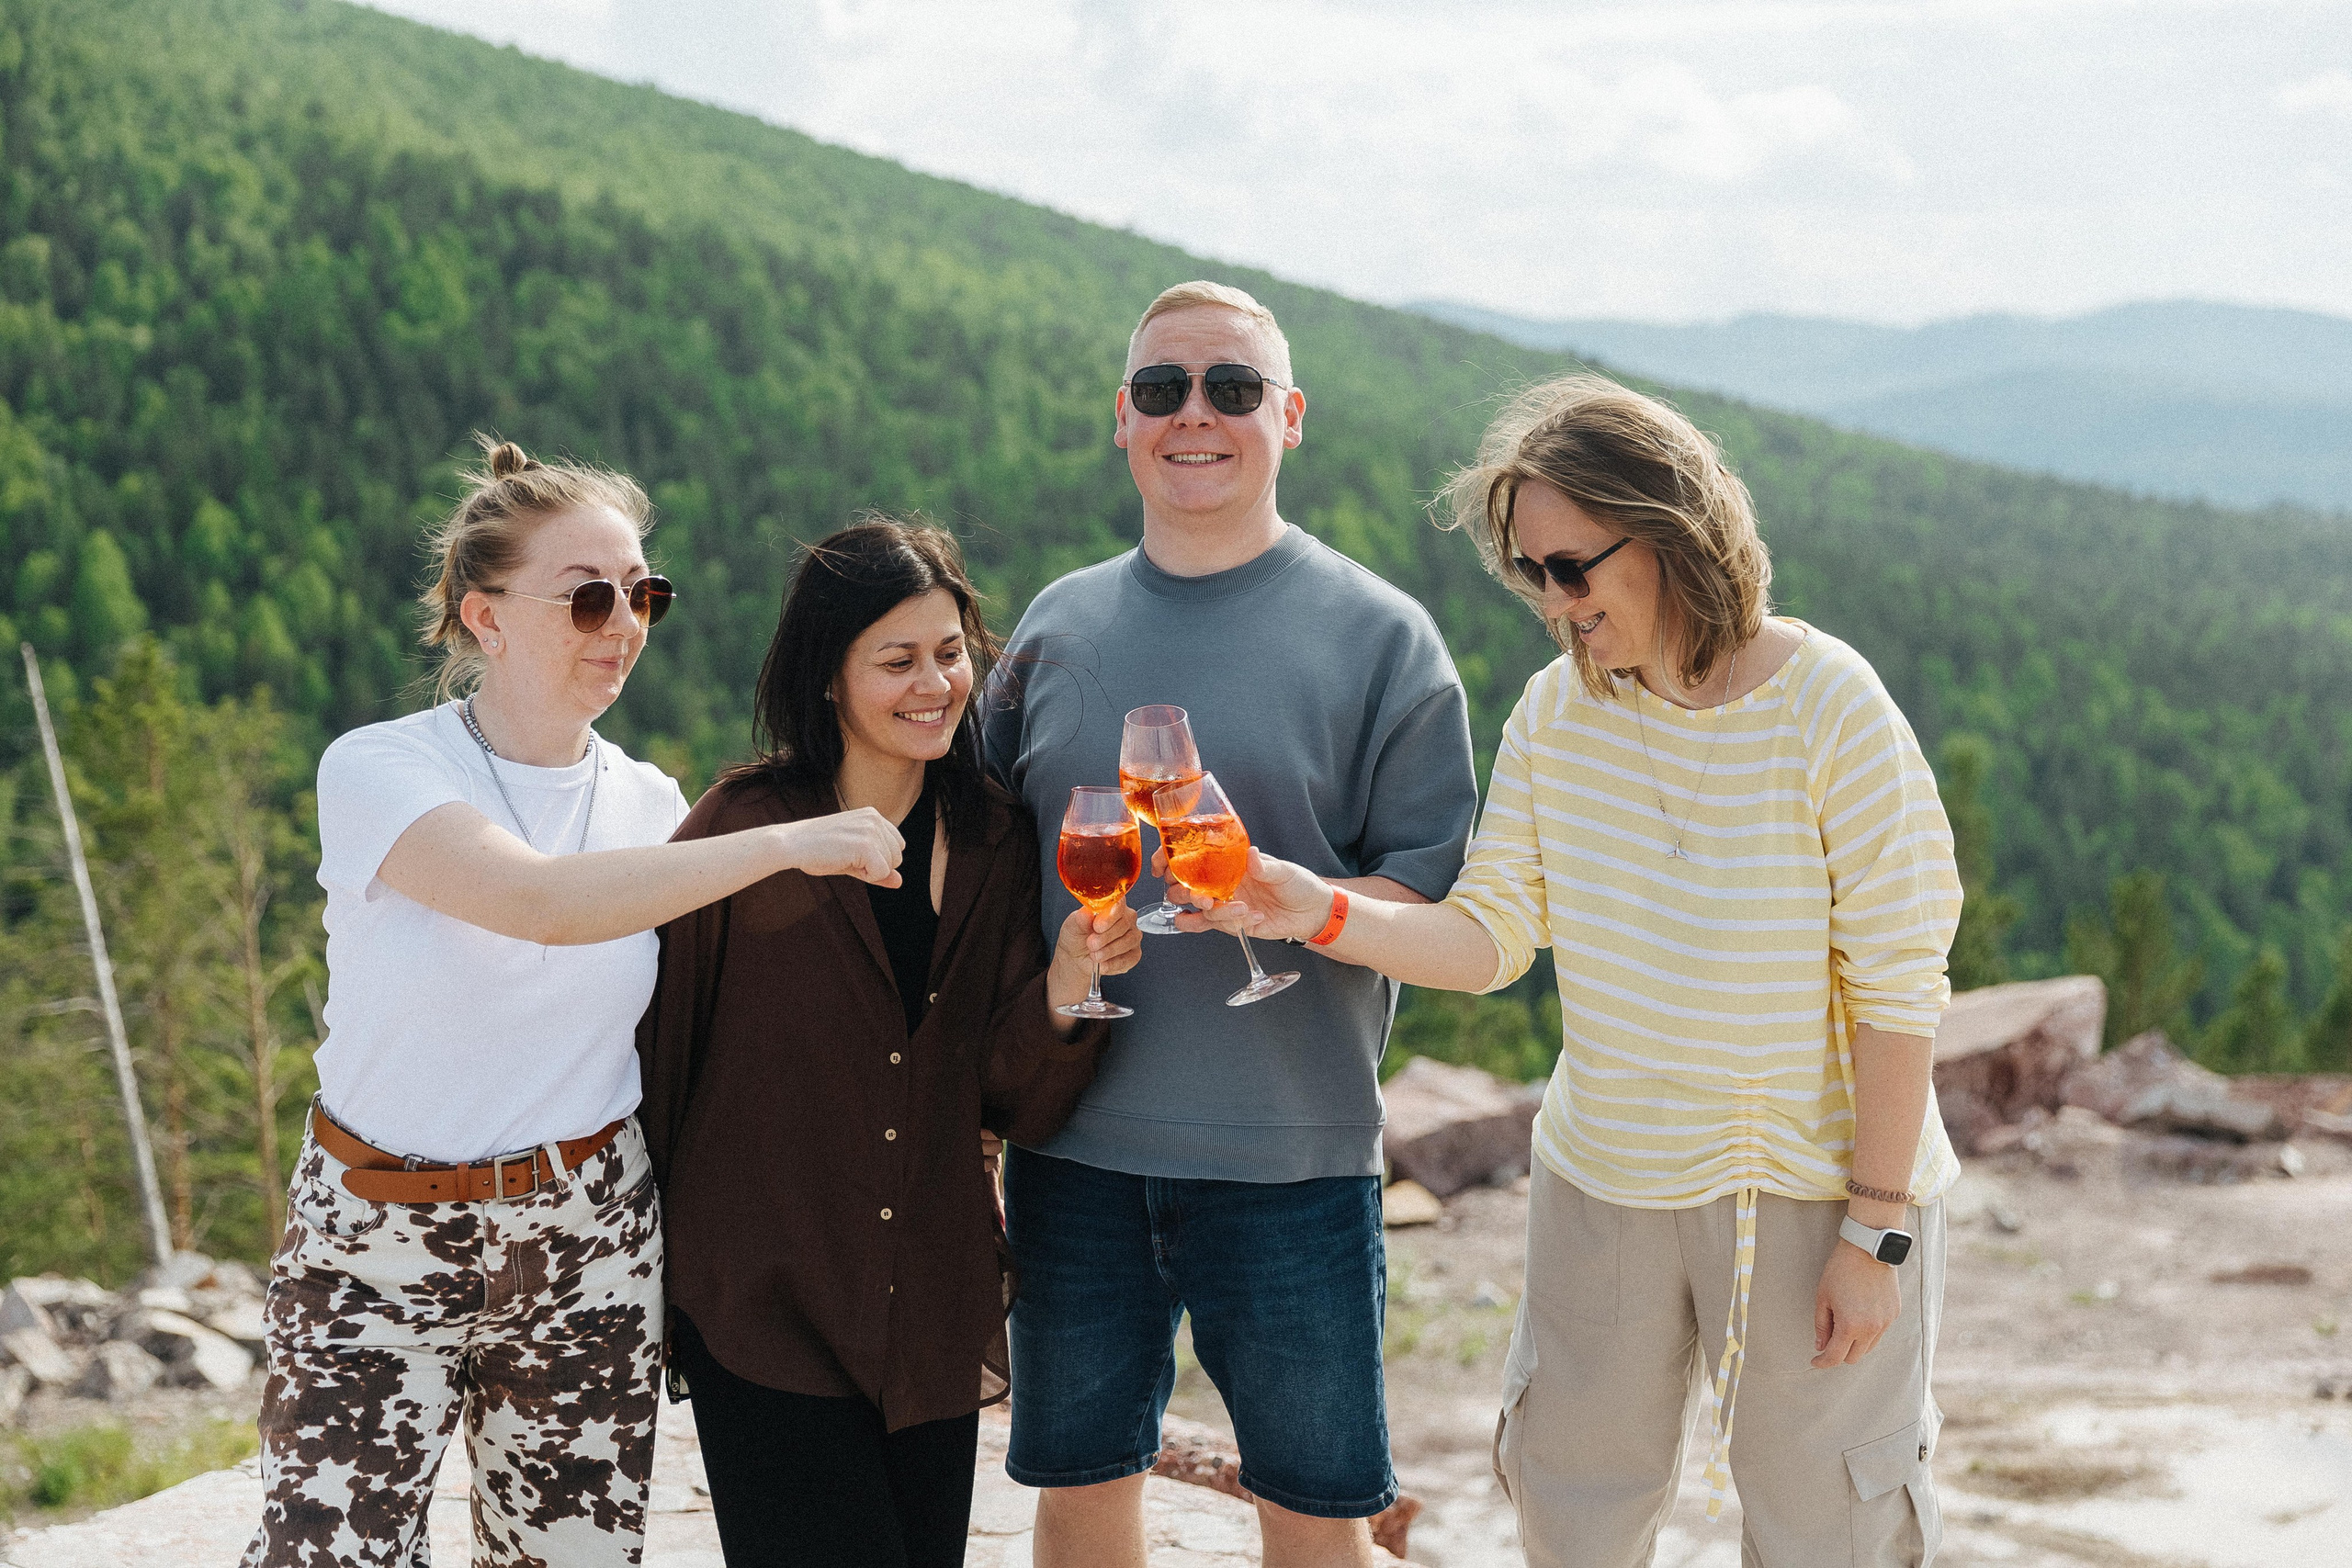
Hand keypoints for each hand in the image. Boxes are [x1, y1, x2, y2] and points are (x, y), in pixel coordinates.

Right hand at [774, 809, 903, 885]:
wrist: (791, 844)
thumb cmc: (818, 850)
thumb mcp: (854, 858)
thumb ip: (879, 868)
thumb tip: (900, 881)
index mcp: (873, 815)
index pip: (897, 846)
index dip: (878, 859)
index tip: (853, 854)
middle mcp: (875, 818)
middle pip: (897, 858)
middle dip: (876, 867)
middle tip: (846, 858)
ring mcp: (871, 830)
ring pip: (890, 866)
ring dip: (868, 871)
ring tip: (843, 857)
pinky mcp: (866, 844)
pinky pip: (881, 873)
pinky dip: (866, 876)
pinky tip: (844, 862)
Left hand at [1055, 902, 1142, 977]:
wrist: (1076, 957)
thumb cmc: (1077, 936)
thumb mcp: (1073, 925)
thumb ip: (1080, 918)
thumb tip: (1086, 913)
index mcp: (1113, 906)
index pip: (1119, 903)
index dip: (1109, 916)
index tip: (1097, 926)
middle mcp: (1127, 919)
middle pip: (1124, 923)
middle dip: (1105, 936)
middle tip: (1090, 943)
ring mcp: (1133, 936)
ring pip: (1128, 941)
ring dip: (1108, 951)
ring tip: (1093, 954)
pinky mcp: (1134, 954)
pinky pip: (1128, 958)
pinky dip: (1112, 963)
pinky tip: (1102, 962)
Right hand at [1164, 848, 1334, 941]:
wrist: (1310, 913)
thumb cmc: (1297, 884)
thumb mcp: (1284, 871)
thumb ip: (1265, 867)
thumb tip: (1251, 855)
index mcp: (1226, 861)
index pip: (1189, 857)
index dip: (1168, 860)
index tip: (1160, 866)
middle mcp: (1219, 882)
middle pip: (1183, 886)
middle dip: (1184, 892)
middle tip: (1203, 897)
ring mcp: (1222, 903)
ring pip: (1196, 909)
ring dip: (1209, 911)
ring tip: (1236, 909)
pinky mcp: (1231, 923)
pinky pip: (1211, 926)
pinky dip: (1222, 924)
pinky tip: (1242, 921)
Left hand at [1812, 1236, 1901, 1367]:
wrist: (1868, 1249)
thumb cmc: (1841, 1270)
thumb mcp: (1823, 1297)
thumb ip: (1822, 1326)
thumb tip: (1821, 1346)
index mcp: (1850, 1326)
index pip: (1836, 1357)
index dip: (1823, 1362)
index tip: (1815, 1361)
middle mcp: (1871, 1329)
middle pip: (1854, 1357)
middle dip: (1839, 1354)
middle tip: (1828, 1340)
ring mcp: (1886, 1322)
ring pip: (1868, 1347)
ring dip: (1855, 1344)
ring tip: (1844, 1324)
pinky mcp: (1894, 1314)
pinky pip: (1879, 1332)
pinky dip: (1868, 1331)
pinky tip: (1859, 1315)